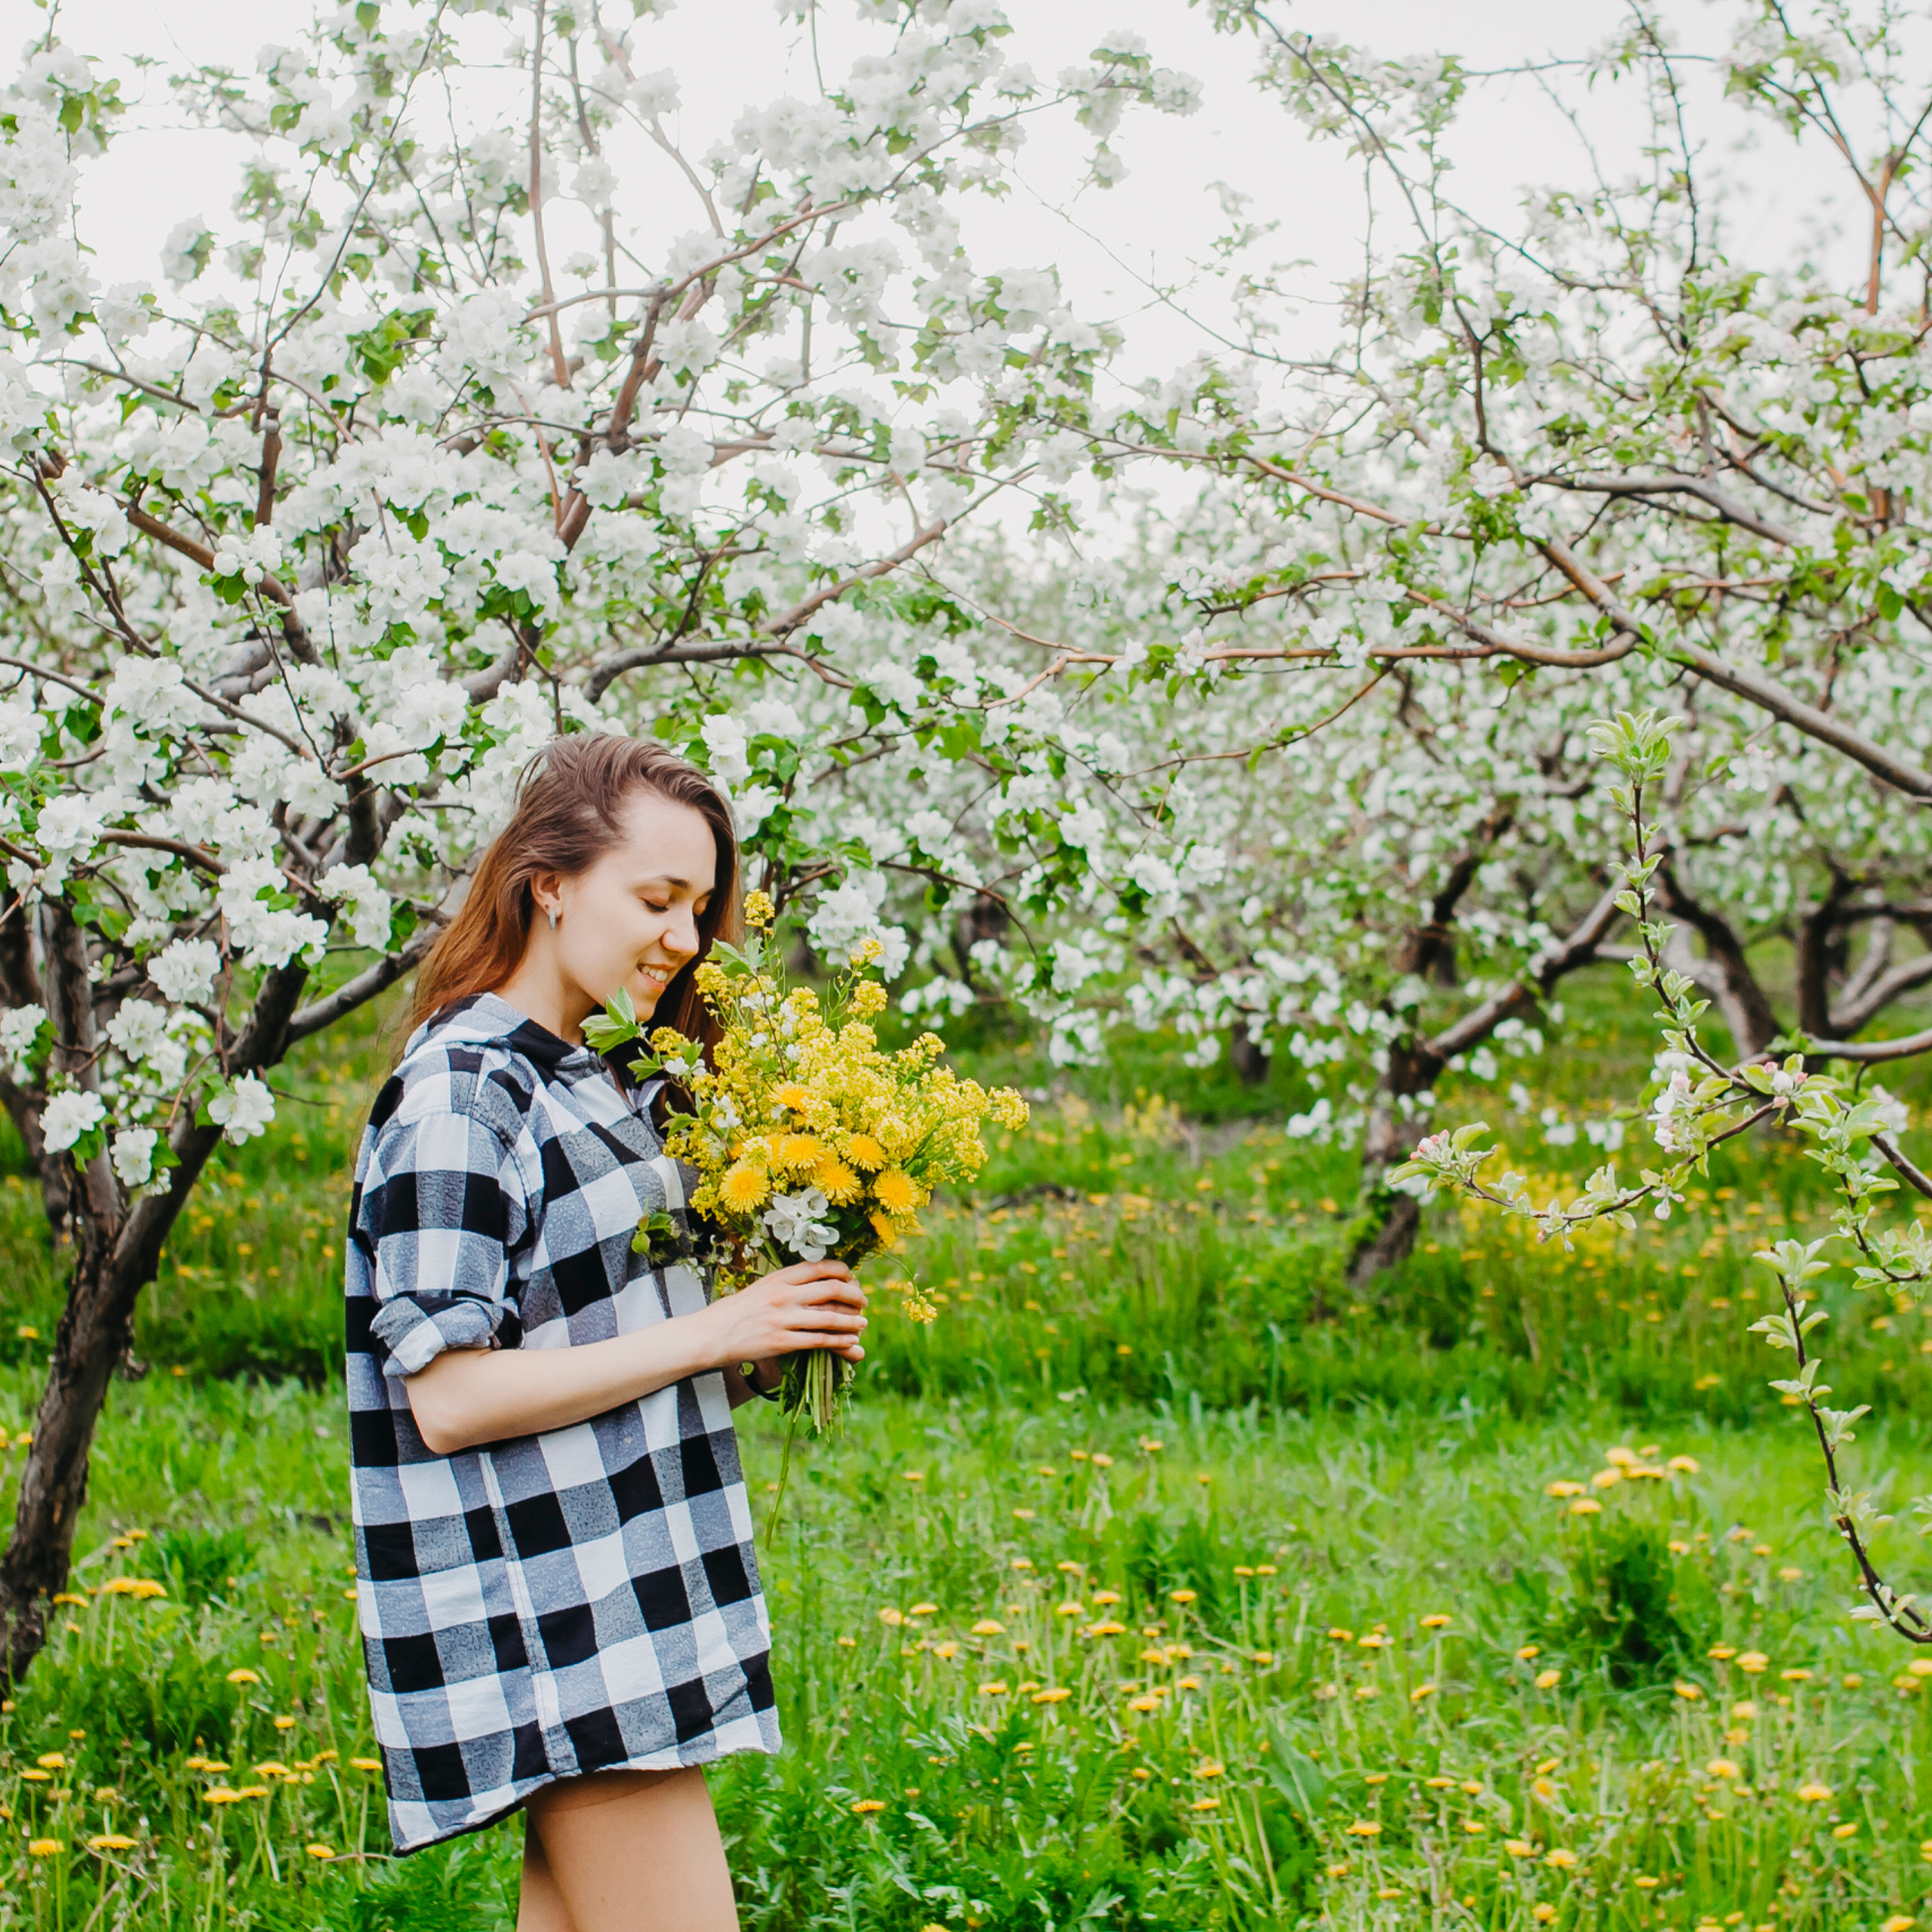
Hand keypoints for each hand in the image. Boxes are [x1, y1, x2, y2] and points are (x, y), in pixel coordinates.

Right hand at [700, 1259, 866, 1372]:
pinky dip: (839, 1341)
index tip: (852, 1279)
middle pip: (832, 1289)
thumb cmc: (735, 1311)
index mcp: (779, 1278)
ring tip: (862, 1324)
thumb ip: (786, 1284)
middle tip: (863, 1302)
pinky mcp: (780, 1342)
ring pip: (830, 1317)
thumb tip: (814, 1282)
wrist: (710, 1334)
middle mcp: (783, 1295)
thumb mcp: (761, 1288)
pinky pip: (819, 1340)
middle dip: (854, 1295)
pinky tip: (850, 1342)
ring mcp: (782, 1319)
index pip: (820, 1267)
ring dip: (852, 1321)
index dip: (843, 1272)